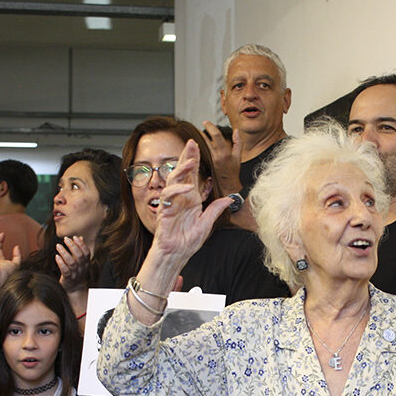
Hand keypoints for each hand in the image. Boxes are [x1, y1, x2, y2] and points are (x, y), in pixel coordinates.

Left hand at [55, 235, 89, 293]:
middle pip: (79, 256)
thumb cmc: (76, 271)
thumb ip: (80, 249)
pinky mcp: (68, 278)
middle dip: (72, 246)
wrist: (75, 288)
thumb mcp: (80, 261)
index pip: (86, 252)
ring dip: (65, 253)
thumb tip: (80, 237)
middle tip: (65, 239)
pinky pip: (65, 270)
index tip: (74, 237)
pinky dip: (61, 263)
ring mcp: (75, 274)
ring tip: (58, 246)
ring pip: (71, 262)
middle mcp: (82, 268)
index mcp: (86, 263)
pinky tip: (56, 256)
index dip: (81, 244)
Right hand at [151, 139, 233, 265]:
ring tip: (191, 161)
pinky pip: (169, 195)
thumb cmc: (189, 241)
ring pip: (174, 179)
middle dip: (186, 156)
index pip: (192, 175)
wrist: (177, 253)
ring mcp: (172, 202)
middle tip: (191, 142)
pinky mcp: (165, 209)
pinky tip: (187, 187)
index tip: (196, 145)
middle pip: (182, 172)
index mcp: (192, 198)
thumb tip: (229, 199)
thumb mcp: (207, 223)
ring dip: (182, 169)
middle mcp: (181, 197)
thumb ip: (216, 210)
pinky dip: (178, 189)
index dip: (194, 160)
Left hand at [202, 121, 242, 194]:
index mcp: (224, 153)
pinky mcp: (205, 163)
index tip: (206, 122)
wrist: (227, 185)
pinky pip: (201, 151)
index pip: (215, 135)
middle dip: (201, 131)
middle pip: (205, 139)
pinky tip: (198, 142)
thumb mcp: (238, 156)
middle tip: (200, 125)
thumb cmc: (233, 171)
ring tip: (198, 132)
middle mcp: (215, 156)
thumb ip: (238, 142)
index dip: (210, 127)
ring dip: (200, 138)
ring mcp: (209, 160)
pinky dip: (200, 145)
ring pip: (202, 145)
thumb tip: (236, 130)